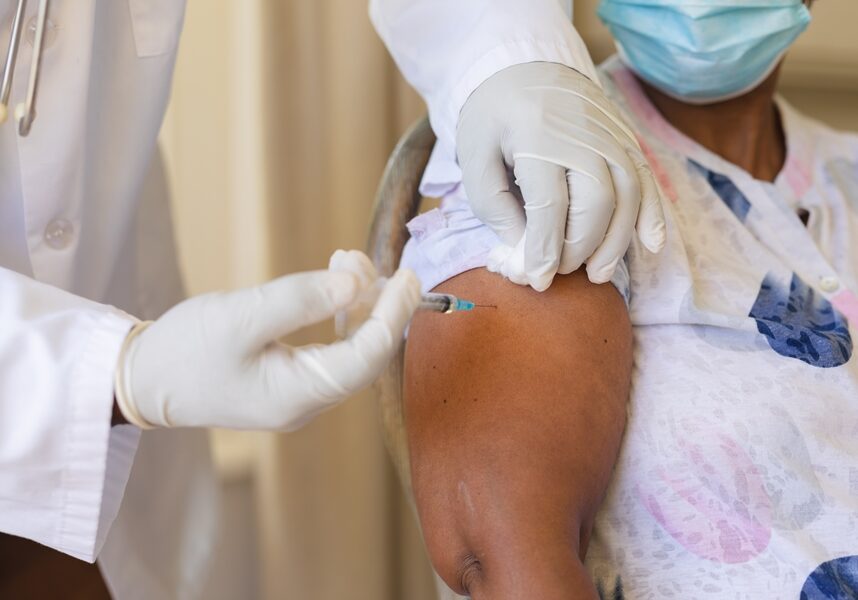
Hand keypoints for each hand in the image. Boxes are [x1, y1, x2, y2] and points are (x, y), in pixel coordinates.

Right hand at [114, 252, 420, 430]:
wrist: (143, 380)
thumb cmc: (183, 350)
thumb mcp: (240, 316)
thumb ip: (301, 299)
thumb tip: (356, 283)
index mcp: (299, 395)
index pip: (368, 355)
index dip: (394, 313)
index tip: (411, 276)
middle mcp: (308, 402)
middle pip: (366, 353)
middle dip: (377, 303)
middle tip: (361, 256)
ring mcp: (301, 394)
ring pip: (351, 349)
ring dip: (358, 304)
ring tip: (345, 260)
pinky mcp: (291, 381)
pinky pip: (332, 349)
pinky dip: (339, 315)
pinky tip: (334, 285)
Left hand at [456, 62, 665, 290]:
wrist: (520, 66)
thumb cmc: (491, 118)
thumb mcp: (474, 160)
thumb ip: (495, 209)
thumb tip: (527, 255)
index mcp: (535, 134)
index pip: (549, 204)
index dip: (544, 249)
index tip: (537, 280)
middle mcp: (580, 133)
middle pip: (596, 202)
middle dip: (580, 248)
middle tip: (560, 272)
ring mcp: (609, 132)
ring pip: (628, 194)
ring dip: (616, 242)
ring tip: (597, 274)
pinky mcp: (624, 136)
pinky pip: (646, 178)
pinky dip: (653, 214)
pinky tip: (651, 245)